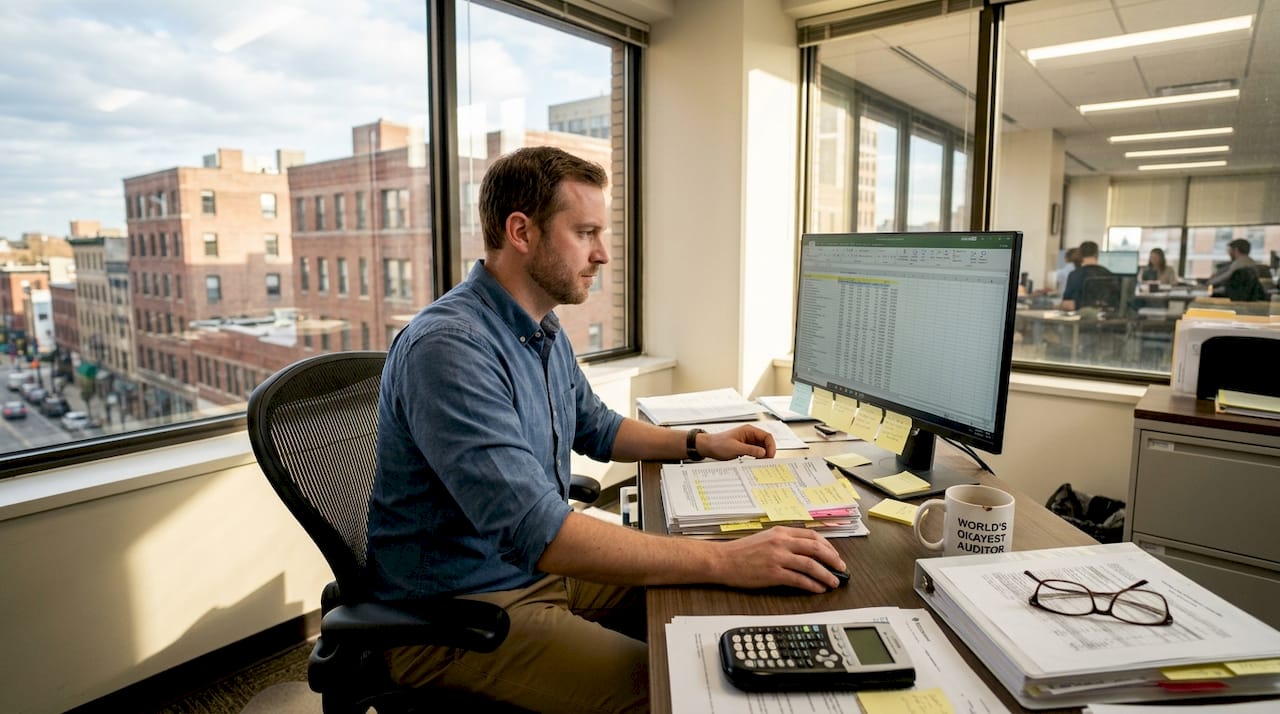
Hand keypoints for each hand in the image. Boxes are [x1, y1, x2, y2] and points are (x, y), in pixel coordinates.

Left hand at [701, 424, 775, 459]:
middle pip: (766, 443)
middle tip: (767, 462)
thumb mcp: (735, 448)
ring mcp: (749, 441)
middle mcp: (750, 435)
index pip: (767, 436)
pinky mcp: (746, 448)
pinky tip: (756, 463)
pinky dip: (758, 458)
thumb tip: (763, 453)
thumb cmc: (719, 444)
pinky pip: (756, 452)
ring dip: (763, 456)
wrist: (708, 447)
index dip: (771, 446)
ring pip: (762, 448)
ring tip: (761, 464)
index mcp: (749, 430)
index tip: (770, 456)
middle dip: (768, 452)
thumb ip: (750, 450)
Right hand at [716, 526, 845, 592]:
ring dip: (826, 574)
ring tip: (834, 582)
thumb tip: (805, 551)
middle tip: (841, 568)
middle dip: (832, 559)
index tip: (834, 555)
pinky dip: (812, 584)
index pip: (811, 536)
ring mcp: (778, 558)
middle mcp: (781, 542)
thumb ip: (784, 541)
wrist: (723, 560)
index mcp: (780, 532)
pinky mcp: (773, 573)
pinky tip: (818, 589)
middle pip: (815, 549)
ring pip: (811, 565)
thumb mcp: (765, 538)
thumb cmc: (741, 551)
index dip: (827, 546)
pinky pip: (799, 579)